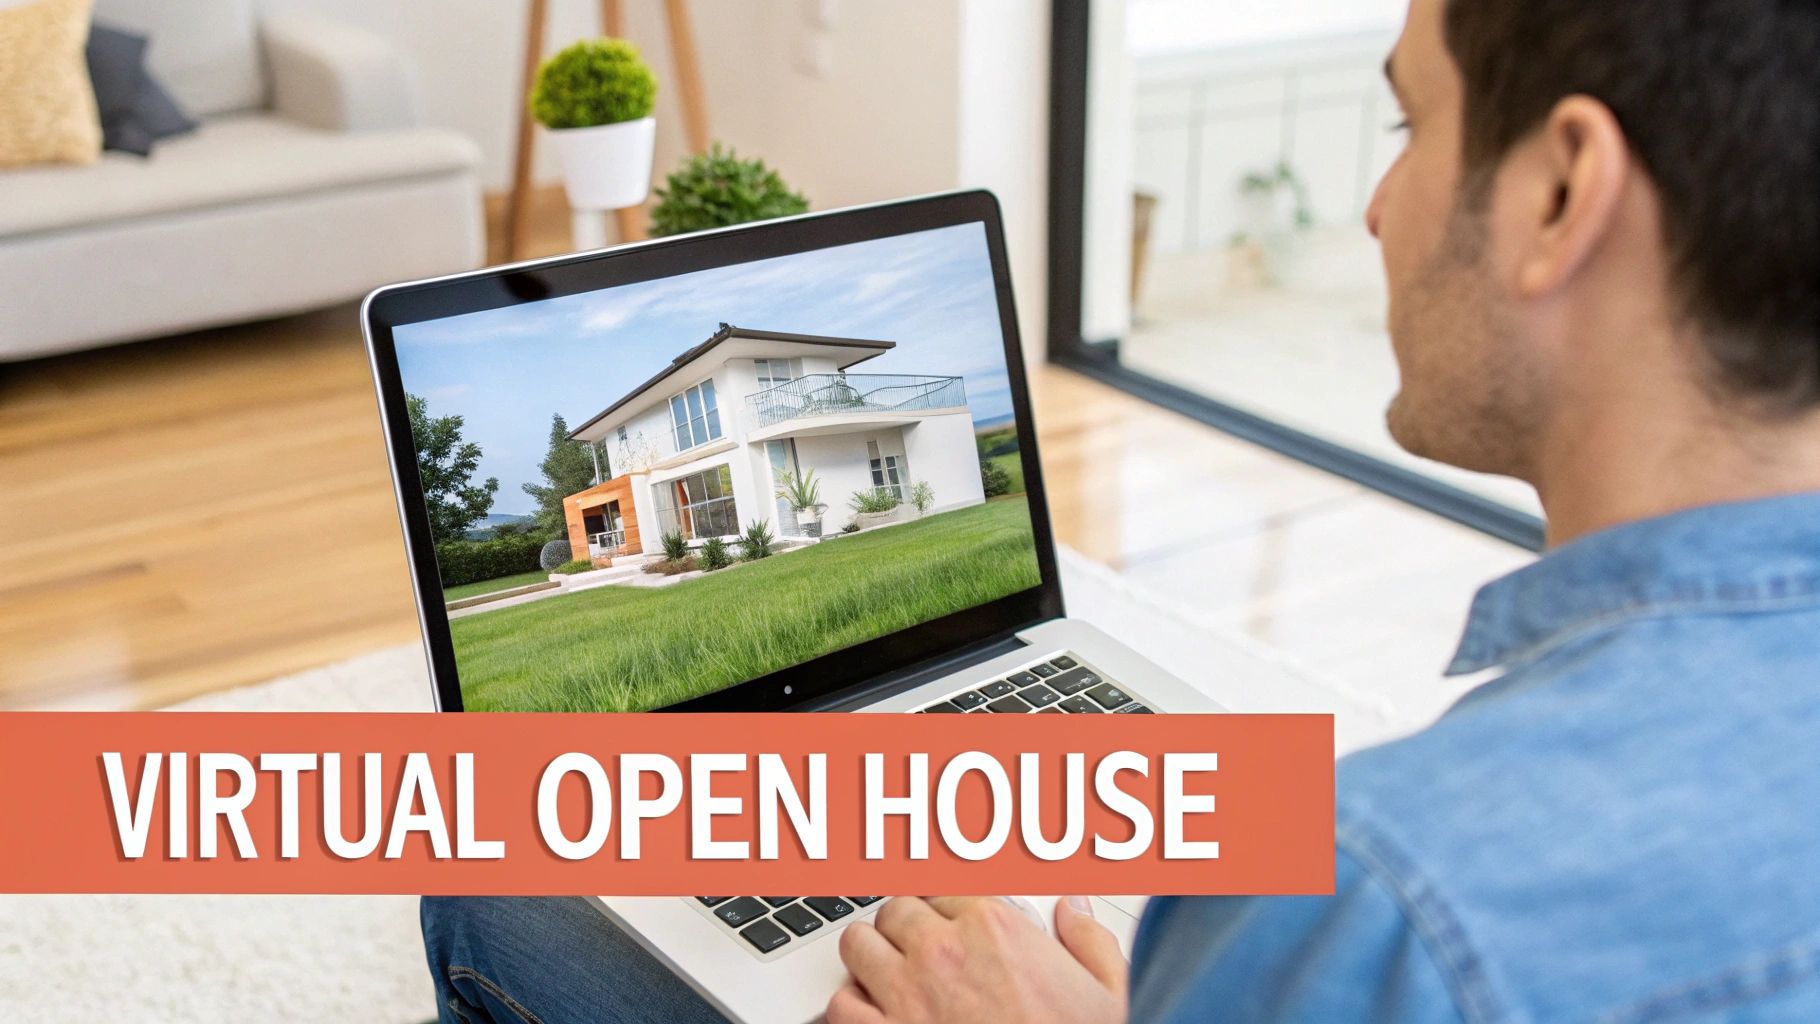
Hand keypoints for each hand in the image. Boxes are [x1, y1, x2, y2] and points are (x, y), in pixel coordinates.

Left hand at [826, 896, 1127, 1023]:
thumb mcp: (1108, 994)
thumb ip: (1088, 942)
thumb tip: (1074, 912)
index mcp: (996, 928)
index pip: (943, 889)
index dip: (944, 908)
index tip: (945, 920)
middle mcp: (944, 952)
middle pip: (896, 911)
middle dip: (905, 928)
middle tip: (918, 948)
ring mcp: (907, 995)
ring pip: (858, 946)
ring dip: (870, 956)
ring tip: (885, 972)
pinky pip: (840, 1005)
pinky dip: (850, 1007)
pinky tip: (871, 1014)